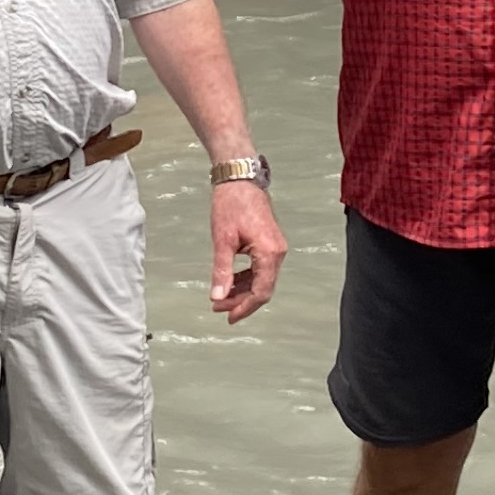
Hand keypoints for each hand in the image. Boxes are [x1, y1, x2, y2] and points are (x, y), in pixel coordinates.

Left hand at [203, 179, 284, 322]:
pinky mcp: (269, 243)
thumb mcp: (223, 240)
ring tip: (220, 296)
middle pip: (263, 288)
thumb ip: (222, 270)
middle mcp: (277, 252)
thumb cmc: (232, 204)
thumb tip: (218, 295)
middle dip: (240, 301)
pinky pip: (260, 269)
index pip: (261, 291)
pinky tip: (229, 282)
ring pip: (261, 280)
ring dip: (242, 291)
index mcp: (269, 253)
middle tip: (218, 306)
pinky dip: (245, 278)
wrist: (240, 178)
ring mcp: (275, 248)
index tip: (228, 316)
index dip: (244, 307)